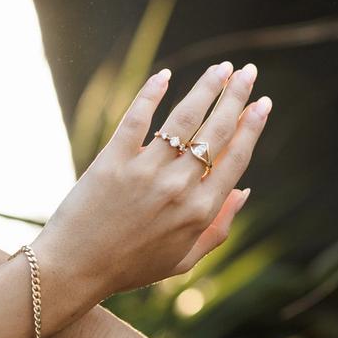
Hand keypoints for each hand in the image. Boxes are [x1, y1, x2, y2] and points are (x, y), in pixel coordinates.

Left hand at [30, 60, 269, 301]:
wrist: (75, 269)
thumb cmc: (129, 267)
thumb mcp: (183, 260)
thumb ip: (219, 228)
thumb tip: (245, 190)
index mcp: (199, 212)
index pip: (235, 159)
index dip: (252, 127)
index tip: (263, 103)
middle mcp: (178, 189)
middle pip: (216, 132)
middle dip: (237, 97)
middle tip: (249, 72)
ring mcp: (145, 173)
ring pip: (184, 118)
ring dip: (207, 88)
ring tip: (222, 68)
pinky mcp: (112, 161)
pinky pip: (137, 118)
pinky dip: (151, 93)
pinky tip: (165, 75)